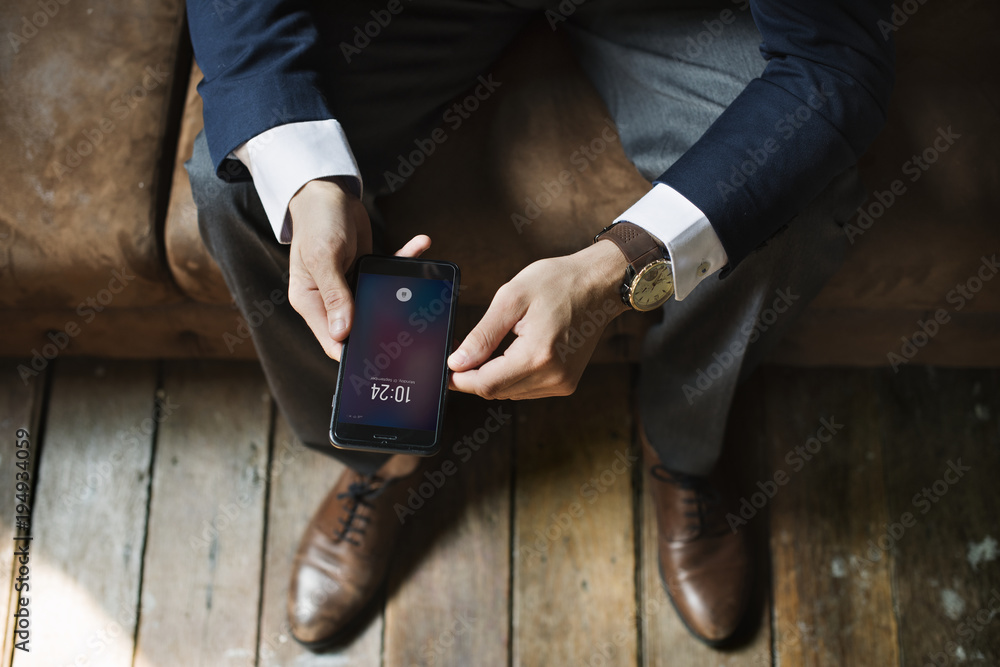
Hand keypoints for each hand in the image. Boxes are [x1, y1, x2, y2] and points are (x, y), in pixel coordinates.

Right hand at [287, 178, 429, 359]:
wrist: (326, 192)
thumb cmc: (317, 221)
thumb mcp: (324, 257)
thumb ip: (334, 295)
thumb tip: (342, 333)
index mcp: (310, 301)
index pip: (333, 341)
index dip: (356, 353)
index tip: (384, 360)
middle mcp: (329, 300)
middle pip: (359, 327)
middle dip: (387, 328)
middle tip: (418, 331)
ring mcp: (349, 287)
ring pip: (379, 301)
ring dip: (401, 291)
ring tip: (426, 282)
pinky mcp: (365, 271)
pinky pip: (388, 274)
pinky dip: (406, 261)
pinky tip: (421, 245)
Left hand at [448, 240, 629, 399]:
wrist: (599, 284)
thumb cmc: (558, 282)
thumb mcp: (512, 298)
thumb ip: (482, 335)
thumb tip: (457, 362)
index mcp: (538, 355)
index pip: (486, 384)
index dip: (460, 378)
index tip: (448, 364)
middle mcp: (553, 376)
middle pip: (496, 390)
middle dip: (475, 374)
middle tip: (465, 349)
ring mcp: (562, 383)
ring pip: (509, 392)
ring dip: (494, 375)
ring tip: (494, 344)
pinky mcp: (566, 383)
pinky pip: (526, 388)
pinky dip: (513, 375)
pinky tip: (514, 351)